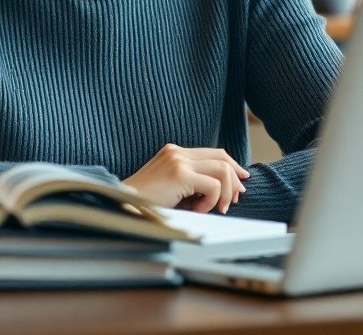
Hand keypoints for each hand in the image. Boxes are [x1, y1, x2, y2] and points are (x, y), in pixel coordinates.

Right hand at [122, 144, 249, 213]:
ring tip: (214, 209)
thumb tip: (227, 191)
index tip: (239, 186)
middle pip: (222, 157)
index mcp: (174, 152)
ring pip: (222, 169)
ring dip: (225, 193)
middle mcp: (177, 151)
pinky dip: (211, 201)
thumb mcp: (173, 189)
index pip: (214, 153)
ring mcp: (178, 160)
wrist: (123, 210)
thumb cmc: (147, 205)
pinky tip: (197, 210)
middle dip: (235, 180)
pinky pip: (213, 185)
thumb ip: (194, 183)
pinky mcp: (179, 174)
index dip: (232, 168)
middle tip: (235, 200)